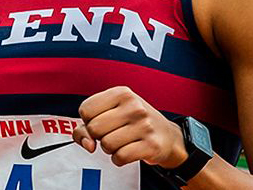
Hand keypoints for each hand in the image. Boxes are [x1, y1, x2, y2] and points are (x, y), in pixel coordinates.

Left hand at [71, 86, 187, 167]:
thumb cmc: (133, 123)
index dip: (88, 121)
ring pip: (106, 145)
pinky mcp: (151, 145)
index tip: (102, 121)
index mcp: (122, 93)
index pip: (86, 110)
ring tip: (122, 142)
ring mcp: (144, 125)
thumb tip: (87, 144)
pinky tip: (128, 152)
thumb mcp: (111, 114)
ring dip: (109, 149)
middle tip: (113, 134)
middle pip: (94, 128)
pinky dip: (118, 159)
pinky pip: (119, 157)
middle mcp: (134, 106)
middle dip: (98, 136)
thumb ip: (86, 126)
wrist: (167, 136)